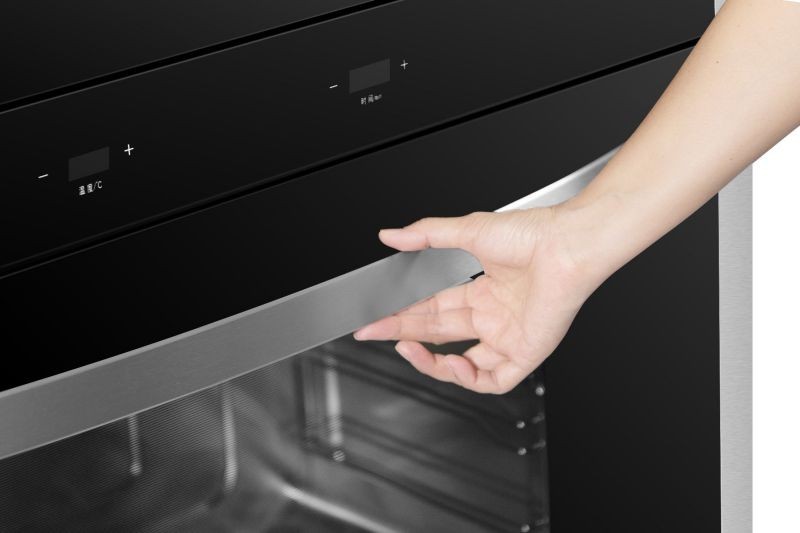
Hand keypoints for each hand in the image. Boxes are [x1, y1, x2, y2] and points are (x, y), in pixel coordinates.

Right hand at [354, 206, 607, 393]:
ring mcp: (507, 336)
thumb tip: (391, 235)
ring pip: (462, 364)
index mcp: (482, 290)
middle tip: (373, 330)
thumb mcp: (468, 231)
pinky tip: (451, 363)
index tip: (377, 314)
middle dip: (402, 332)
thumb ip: (426, 235)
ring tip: (404, 347)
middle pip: (439, 333)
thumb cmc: (532, 234)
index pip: (433, 309)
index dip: (403, 314)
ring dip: (430, 360)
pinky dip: (468, 378)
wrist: (567, 244)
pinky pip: (492, 380)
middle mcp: (493, 315)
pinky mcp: (525, 353)